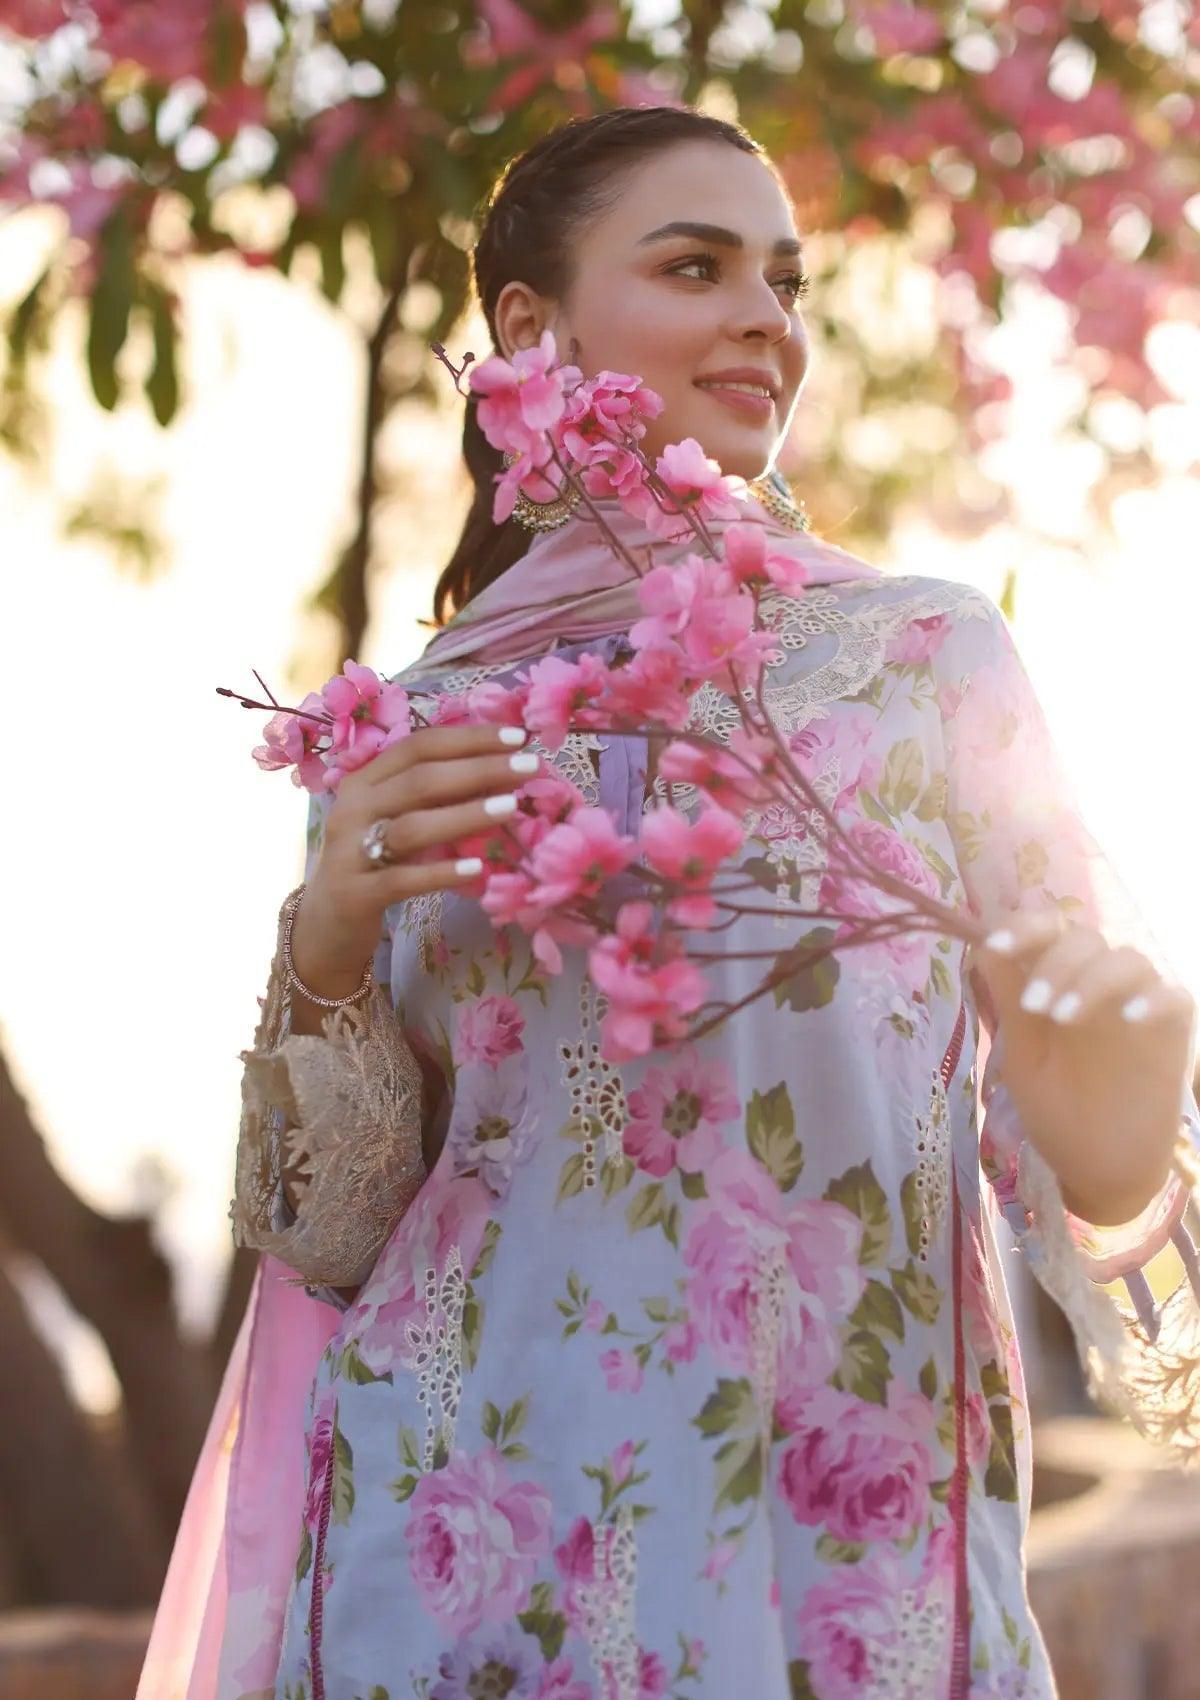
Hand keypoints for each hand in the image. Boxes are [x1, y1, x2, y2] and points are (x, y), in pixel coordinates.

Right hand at [292, 721, 539, 993]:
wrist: (326, 926)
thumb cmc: (374, 865)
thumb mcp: (396, 822)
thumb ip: (435, 797)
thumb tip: (502, 771)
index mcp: (364, 782)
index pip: (419, 746)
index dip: (468, 738)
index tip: (518, 736)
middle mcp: (352, 809)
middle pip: (420, 779)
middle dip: (479, 768)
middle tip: (530, 765)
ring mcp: (349, 852)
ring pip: (412, 826)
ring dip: (465, 814)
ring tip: (511, 807)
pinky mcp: (355, 894)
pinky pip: (402, 879)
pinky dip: (440, 873)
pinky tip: (476, 868)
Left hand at [973, 909, 1195, 1224]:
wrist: (1097, 1171)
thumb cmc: (1057, 1112)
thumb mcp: (1024, 1057)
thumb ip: (1011, 1002)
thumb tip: (982, 944)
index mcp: (1058, 988)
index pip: (1047, 931)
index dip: (1022, 926)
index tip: (996, 946)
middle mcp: (1098, 988)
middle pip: (1086, 937)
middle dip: (1055, 961)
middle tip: (1035, 1007)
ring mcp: (1137, 1008)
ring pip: (1130, 958)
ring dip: (1093, 978)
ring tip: (1065, 1018)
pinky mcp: (1173, 1035)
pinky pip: (1177, 997)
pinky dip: (1155, 998)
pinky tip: (1130, 1018)